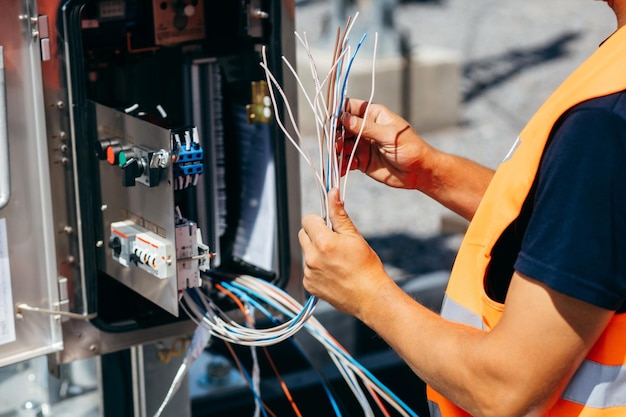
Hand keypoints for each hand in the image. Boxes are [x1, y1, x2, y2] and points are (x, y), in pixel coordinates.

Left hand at [298, 188, 391, 317]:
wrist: (370, 297)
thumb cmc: (366, 267)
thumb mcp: (354, 236)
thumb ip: (339, 214)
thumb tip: (332, 193)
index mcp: (323, 242)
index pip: (308, 220)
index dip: (319, 220)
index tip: (329, 226)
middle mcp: (312, 258)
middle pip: (303, 234)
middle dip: (315, 234)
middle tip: (334, 242)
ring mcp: (309, 273)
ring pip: (306, 252)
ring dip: (316, 252)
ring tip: (336, 261)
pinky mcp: (309, 285)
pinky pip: (308, 269)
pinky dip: (316, 268)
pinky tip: (333, 273)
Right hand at [339, 98, 434, 189]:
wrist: (419, 172)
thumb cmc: (410, 147)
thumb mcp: (388, 135)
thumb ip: (365, 128)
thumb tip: (343, 118)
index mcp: (373, 115)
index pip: (350, 108)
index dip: (338, 112)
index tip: (331, 121)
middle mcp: (365, 128)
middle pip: (342, 127)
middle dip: (336, 135)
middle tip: (337, 144)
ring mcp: (362, 145)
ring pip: (342, 145)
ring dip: (337, 151)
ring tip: (339, 158)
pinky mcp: (362, 161)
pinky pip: (346, 160)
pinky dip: (342, 164)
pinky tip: (341, 169)